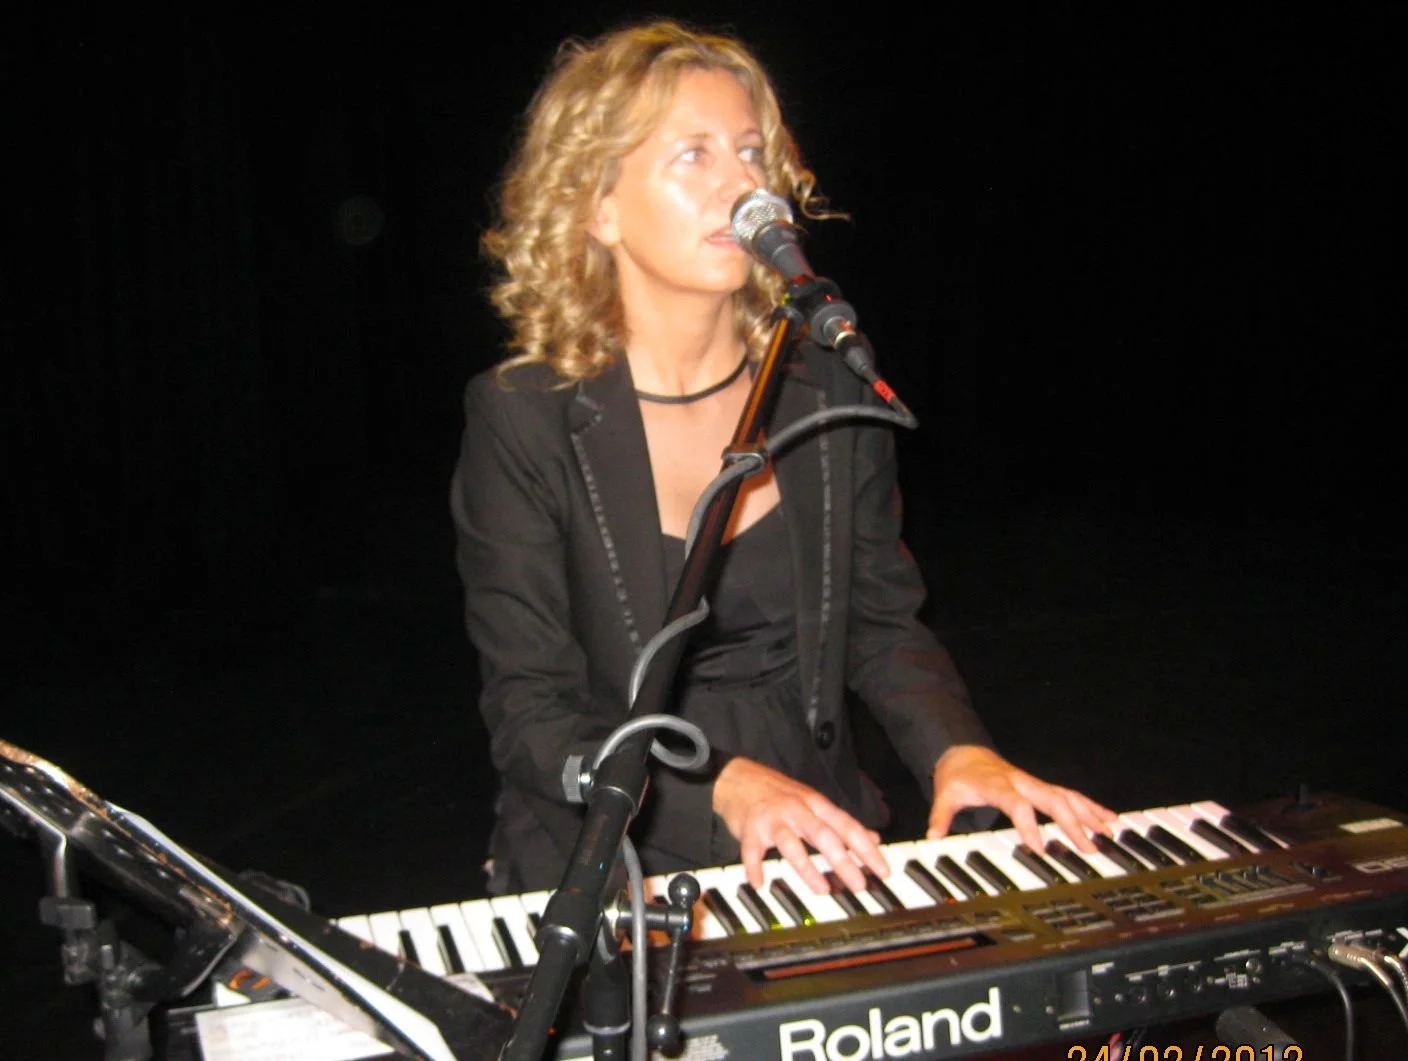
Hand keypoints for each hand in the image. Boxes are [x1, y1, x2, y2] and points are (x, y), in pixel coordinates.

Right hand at [713, 757, 888, 894]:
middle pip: (824, 836)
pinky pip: (752, 850)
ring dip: (807, 868)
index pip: (848, 827)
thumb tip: (872, 839)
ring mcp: (773, 819)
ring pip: (792, 844)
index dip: (867, 850)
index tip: (883, 871)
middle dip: (844, 861)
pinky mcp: (750, 828)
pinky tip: (759, 884)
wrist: (736, 777)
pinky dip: (754, 867)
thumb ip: (842, 823)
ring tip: (821, 889)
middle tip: (859, 885)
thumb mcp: (814, 802)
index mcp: (817, 805)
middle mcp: (798, 810)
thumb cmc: (778, 793)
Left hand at [928, 745, 1116, 854]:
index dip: (1029, 825)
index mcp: (998, 785)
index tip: (1041, 848)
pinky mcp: (1042, 786)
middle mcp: (1021, 782)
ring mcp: (1034, 783)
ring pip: (1067, 796)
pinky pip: (1070, 795)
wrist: (964, 752)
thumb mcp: (944, 795)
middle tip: (1089, 848)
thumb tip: (933, 839)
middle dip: (1072, 824)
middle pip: (1052, 800)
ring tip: (1109, 833)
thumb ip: (940, 817)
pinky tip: (1109, 819)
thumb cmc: (958, 776)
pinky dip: (1091, 807)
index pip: (1017, 805)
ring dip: (1089, 814)